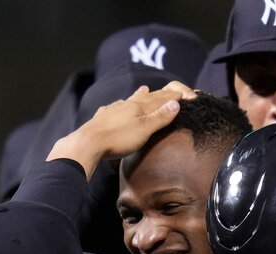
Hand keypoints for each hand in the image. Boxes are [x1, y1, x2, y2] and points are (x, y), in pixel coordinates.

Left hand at [47, 81, 197, 178]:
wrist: (87, 143)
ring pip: (130, 100)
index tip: (188, 94)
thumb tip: (176, 103)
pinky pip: (115, 108)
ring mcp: (113, 110)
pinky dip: (121, 105)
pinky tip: (117, 105)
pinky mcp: (102, 119)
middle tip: (172, 89)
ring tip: (145, 89)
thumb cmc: (117, 138)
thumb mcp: (144, 129)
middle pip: (148, 97)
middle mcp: (127, 104)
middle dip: (161, 94)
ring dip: (140, 95)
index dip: (176, 96)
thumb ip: (160, 117)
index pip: (162, 98)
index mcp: (139, 106)